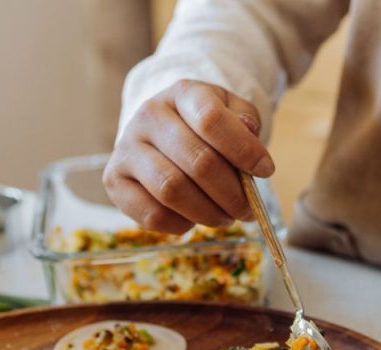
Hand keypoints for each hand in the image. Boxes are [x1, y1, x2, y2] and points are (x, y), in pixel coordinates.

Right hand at [102, 80, 275, 233]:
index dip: (244, 150)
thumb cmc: (204, 124)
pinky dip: (181, 224)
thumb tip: (250, 134)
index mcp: (182, 93)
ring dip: (209, 213)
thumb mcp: (231, 111)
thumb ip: (245, 121)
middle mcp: (148, 116)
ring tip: (225, 217)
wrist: (163, 131)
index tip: (266, 170)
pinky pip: (151, 214)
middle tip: (248, 209)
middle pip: (198, 162)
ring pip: (172, 190)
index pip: (211, 119)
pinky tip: (194, 219)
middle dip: (232, 193)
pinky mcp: (114, 180)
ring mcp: (126, 148)